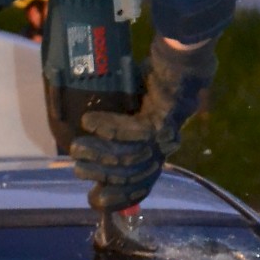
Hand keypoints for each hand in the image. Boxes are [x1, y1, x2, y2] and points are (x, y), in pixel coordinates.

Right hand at [70, 37, 216, 210]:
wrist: (182, 59)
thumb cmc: (157, 83)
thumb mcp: (136, 111)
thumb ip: (121, 129)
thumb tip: (87, 137)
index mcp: (159, 150)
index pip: (141, 184)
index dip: (119, 196)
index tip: (94, 200)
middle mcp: (164, 147)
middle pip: (132, 174)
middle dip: (102, 176)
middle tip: (77, 169)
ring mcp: (164, 134)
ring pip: (130, 156)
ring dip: (100, 154)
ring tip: (77, 146)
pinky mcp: (162, 118)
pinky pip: (132, 131)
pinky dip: (108, 127)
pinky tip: (89, 122)